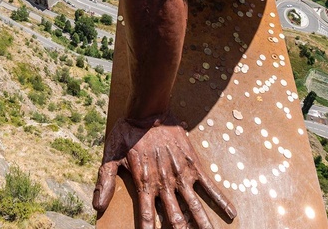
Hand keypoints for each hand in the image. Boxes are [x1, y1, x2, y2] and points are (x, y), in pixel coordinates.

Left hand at [93, 114, 236, 228]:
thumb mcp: (111, 155)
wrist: (148, 110)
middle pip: (175, 219)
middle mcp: (165, 184)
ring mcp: (182, 175)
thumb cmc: (128, 133)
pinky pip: (209, 185)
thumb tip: (96, 206)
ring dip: (203, 225)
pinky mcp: (193, 164)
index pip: (147, 219)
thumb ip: (104, 181)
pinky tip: (231, 214)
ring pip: (195, 207)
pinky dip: (221, 200)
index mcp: (145, 184)